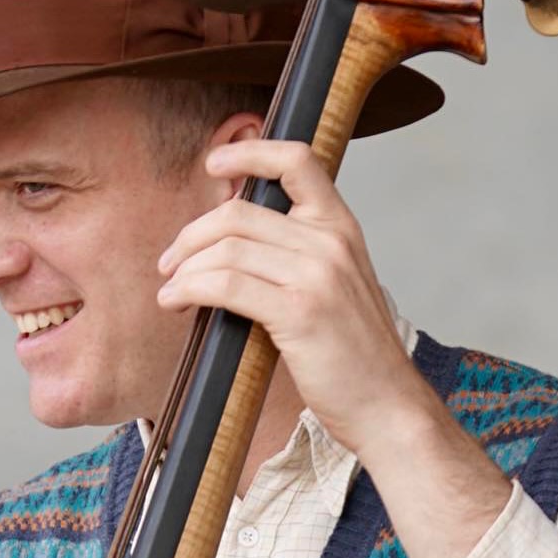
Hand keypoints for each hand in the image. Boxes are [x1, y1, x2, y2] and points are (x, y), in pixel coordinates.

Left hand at [157, 138, 428, 468]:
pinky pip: (226, 284)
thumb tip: (231, 245)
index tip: (214, 165)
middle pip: (238, 213)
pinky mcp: (298, 311)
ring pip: (226, 248)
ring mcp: (317, 275)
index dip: (249, 153)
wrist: (386, 404)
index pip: (297, 161)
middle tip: (170, 263)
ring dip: (185, 268)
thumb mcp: (336, 287)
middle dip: (191, 235)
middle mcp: (331, 242)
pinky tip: (176, 302)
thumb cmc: (355, 355)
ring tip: (170, 290)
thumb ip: (297, 257)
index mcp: (342, 227)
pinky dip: (189, 289)